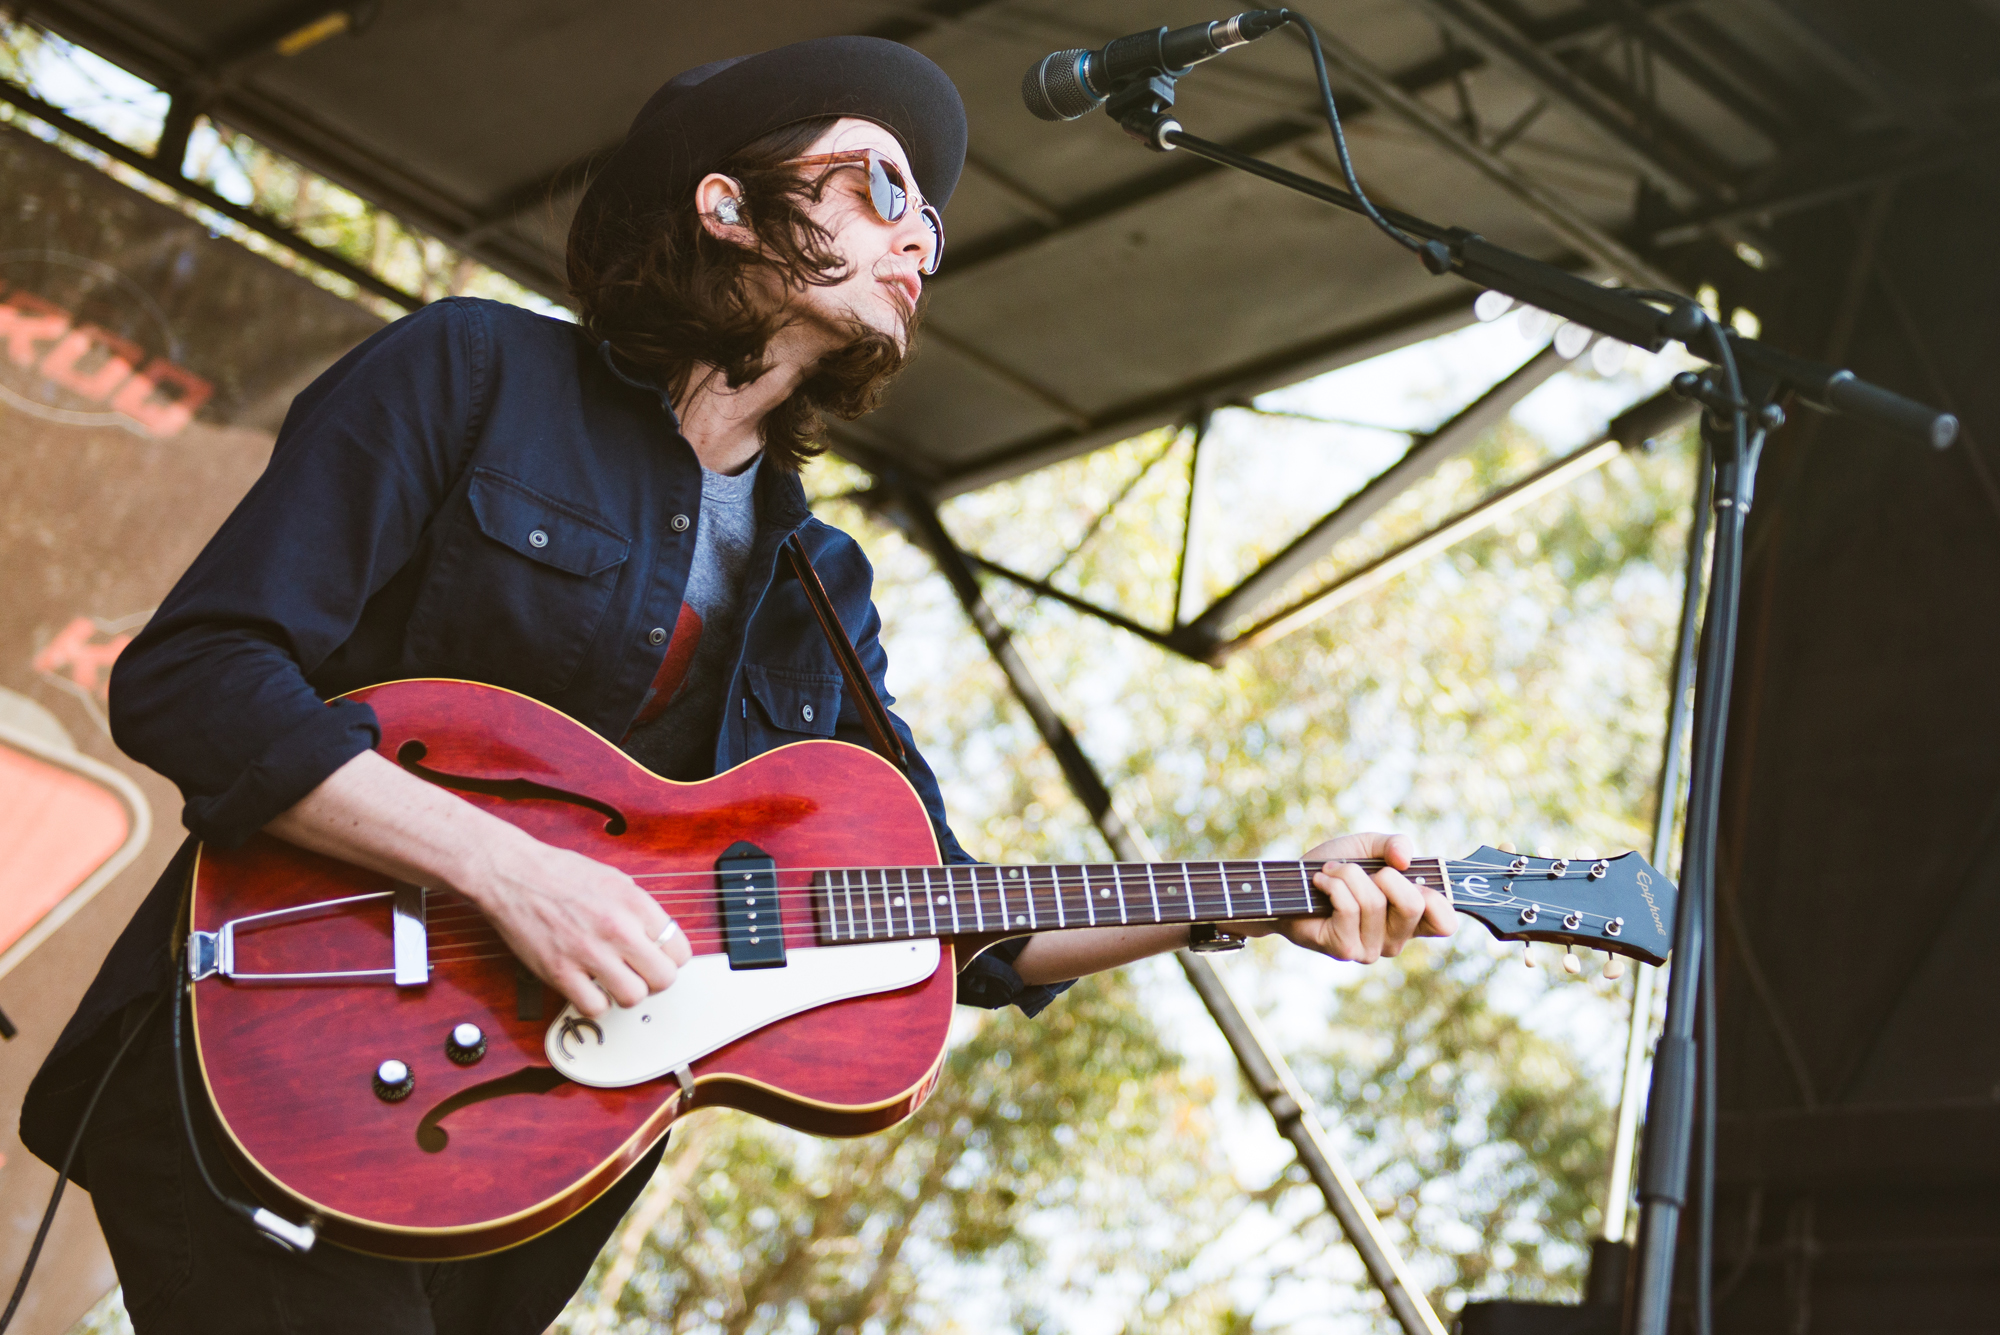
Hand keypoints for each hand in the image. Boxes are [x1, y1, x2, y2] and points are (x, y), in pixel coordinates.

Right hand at [464, 831, 693, 1017]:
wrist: (512, 874)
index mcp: (634, 902)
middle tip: (639, 972)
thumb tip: (659, 939)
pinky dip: (595, 1002)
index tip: (658, 957)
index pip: (680, 950)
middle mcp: (616, 928)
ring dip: (625, 993)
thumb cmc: (561, 874)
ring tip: (612, 979)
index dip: (670, 958)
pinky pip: (594, 1008)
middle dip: (654, 979)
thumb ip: (640, 911)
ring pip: (633, 998)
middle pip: (664, 978)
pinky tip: (588, 986)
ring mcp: (588, 952)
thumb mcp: (615, 879)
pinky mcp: (559, 972)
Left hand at [1268, 831, 1457, 962]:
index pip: (1446, 922)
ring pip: (1375, 901)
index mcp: (1410, 919)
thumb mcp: (1369, 846)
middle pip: (1415, 904)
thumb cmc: (1334, 866)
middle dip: (1387, 874)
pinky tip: (1320, 883)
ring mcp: (1371, 949)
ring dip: (1348, 874)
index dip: (1439, 898)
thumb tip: (1405, 859)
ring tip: (1332, 872)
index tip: (1413, 876)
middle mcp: (1395, 940)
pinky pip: (1349, 908)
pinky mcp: (1345, 949)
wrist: (1290, 883)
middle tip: (1365, 871)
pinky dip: (1333, 884)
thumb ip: (1395, 844)